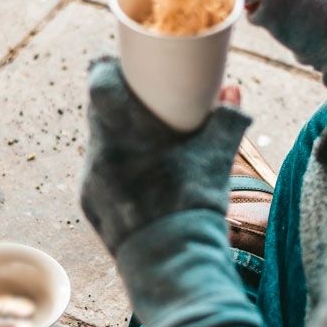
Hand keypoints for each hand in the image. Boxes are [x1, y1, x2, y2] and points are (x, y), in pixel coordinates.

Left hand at [80, 57, 250, 253]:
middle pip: (97, 113)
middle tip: (142, 102)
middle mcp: (98, 152)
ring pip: (99, 146)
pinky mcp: (92, 208)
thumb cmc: (194, 201)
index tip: (122, 66)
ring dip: (118, 139)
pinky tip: (140, 178)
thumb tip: (234, 96)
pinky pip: (100, 177)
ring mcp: (92, 182)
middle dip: (118, 104)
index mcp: (122, 130)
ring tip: (145, 142)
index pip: (98, 80)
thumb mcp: (219, 157)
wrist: (173, 261)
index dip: (107, 68)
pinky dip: (118, 171)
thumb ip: (228, 120)